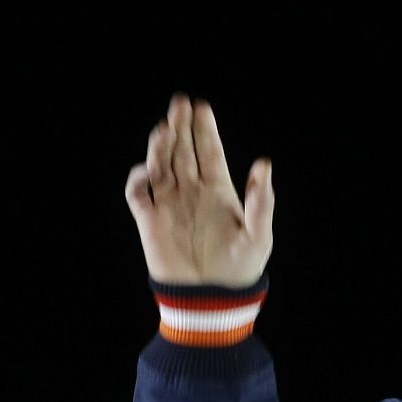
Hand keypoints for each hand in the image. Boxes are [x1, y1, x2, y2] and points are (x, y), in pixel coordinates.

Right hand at [124, 92, 274, 285]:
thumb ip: (260, 201)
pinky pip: (138, 193)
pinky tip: (149, 170)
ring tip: (165, 127)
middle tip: (179, 102)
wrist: (211, 299)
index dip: (205, 129)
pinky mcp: (150, 222)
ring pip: (161, 166)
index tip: (201, 106)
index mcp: (219, 192)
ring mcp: (170, 205)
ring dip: (161, 146)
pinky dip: (139, 179)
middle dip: (181, 126)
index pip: (209, 152)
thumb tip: (264, 164)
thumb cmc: (240, 269)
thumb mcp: (258, 235)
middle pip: (184, 151)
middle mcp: (192, 193)